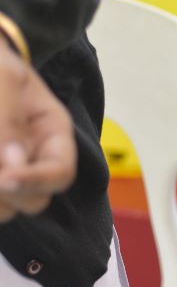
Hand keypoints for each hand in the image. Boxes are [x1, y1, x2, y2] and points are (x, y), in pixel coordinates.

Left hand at [0, 47, 76, 221]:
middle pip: (34, 201)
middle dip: (9, 192)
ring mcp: (9, 168)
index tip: (5, 177)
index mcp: (52, 133)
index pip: (60, 173)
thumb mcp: (3, 78)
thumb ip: (7, 117)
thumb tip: (13, 161)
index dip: (35, 181)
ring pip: (7, 208)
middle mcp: (33, 158)